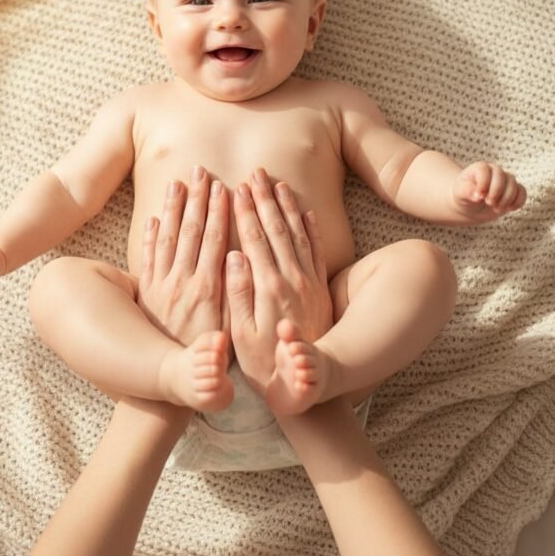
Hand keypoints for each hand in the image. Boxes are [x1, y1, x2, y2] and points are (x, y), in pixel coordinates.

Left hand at [136, 166, 228, 345]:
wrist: (168, 381)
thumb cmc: (206, 360)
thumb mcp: (227, 342)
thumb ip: (233, 309)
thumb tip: (238, 275)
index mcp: (206, 291)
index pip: (213, 242)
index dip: (218, 213)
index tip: (223, 188)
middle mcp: (182, 283)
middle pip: (190, 232)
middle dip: (197, 199)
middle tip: (201, 170)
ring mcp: (161, 286)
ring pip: (167, 239)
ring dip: (173, 208)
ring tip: (177, 182)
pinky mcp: (147, 292)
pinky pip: (147, 258)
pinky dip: (149, 235)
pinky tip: (153, 216)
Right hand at [223, 168, 332, 394]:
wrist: (311, 382)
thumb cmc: (267, 364)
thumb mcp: (243, 336)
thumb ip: (239, 295)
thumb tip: (233, 258)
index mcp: (268, 288)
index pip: (254, 240)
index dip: (244, 212)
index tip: (236, 188)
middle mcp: (291, 279)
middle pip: (276, 229)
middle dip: (264, 198)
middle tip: (255, 172)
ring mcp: (309, 282)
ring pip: (297, 233)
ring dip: (286, 205)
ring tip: (276, 182)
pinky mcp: (321, 288)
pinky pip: (317, 250)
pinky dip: (312, 228)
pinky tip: (307, 211)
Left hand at [454, 161, 525, 217]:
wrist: (469, 206)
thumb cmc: (463, 196)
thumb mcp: (460, 194)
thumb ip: (466, 191)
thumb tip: (477, 195)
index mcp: (479, 168)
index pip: (484, 170)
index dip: (483, 184)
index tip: (478, 197)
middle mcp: (494, 171)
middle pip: (502, 176)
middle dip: (496, 192)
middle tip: (488, 203)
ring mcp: (505, 180)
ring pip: (514, 184)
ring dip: (506, 199)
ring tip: (496, 209)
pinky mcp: (513, 191)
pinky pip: (522, 192)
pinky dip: (518, 201)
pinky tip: (509, 209)